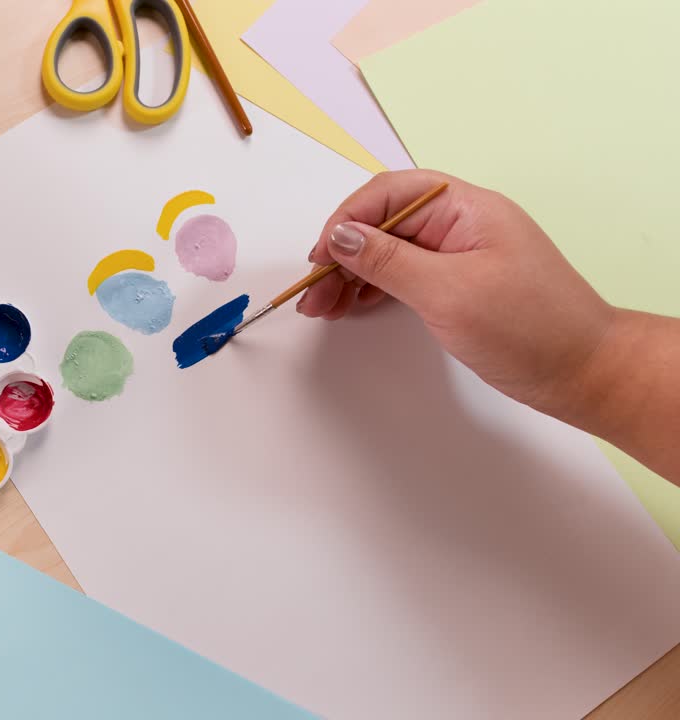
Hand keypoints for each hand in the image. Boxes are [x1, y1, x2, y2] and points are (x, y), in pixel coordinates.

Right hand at [299, 169, 615, 418]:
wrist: (584, 372)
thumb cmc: (531, 328)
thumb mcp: (448, 292)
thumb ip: (388, 261)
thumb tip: (340, 236)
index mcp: (465, 208)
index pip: (389, 195)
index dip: (346, 221)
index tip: (320, 258)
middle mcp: (461, 224)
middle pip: (383, 223)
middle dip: (341, 253)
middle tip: (313, 293)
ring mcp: (459, 255)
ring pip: (388, 251)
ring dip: (351, 275)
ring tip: (321, 306)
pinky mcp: (458, 285)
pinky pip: (403, 274)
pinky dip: (373, 289)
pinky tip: (351, 304)